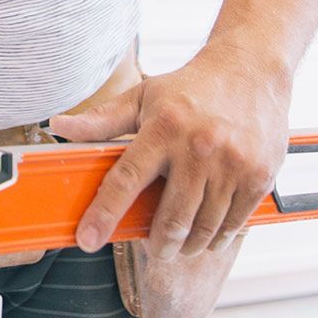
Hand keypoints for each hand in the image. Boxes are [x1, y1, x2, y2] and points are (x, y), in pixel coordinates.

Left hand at [47, 45, 290, 258]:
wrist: (252, 69)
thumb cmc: (192, 86)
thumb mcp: (143, 96)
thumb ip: (101, 119)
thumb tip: (59, 125)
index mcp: (164, 128)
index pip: (126, 180)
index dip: (103, 214)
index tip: (87, 240)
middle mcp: (199, 148)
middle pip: (171, 219)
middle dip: (157, 245)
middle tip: (154, 249)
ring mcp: (232, 165)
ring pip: (203, 229)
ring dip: (187, 246)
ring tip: (180, 243)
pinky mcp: (259, 177)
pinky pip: (233, 225)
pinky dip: (217, 238)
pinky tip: (209, 232)